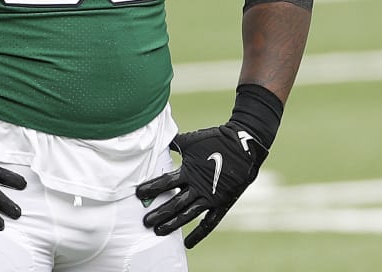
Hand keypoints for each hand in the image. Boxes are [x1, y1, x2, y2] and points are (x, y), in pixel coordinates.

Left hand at [136, 124, 267, 247]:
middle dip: (158, 213)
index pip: (164, 182)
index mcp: (189, 171)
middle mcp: (198, 187)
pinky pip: (209, 222)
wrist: (244, 145)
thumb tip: (158, 137)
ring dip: (173, 224)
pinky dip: (199, 233)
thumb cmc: (216, 139)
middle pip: (174, 203)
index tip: (138, 194)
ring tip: (158, 232)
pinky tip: (188, 244)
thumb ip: (175, 143)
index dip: (150, 188)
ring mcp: (211, 196)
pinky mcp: (222, 203)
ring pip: (188, 215)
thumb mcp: (192, 140)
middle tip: (145, 222)